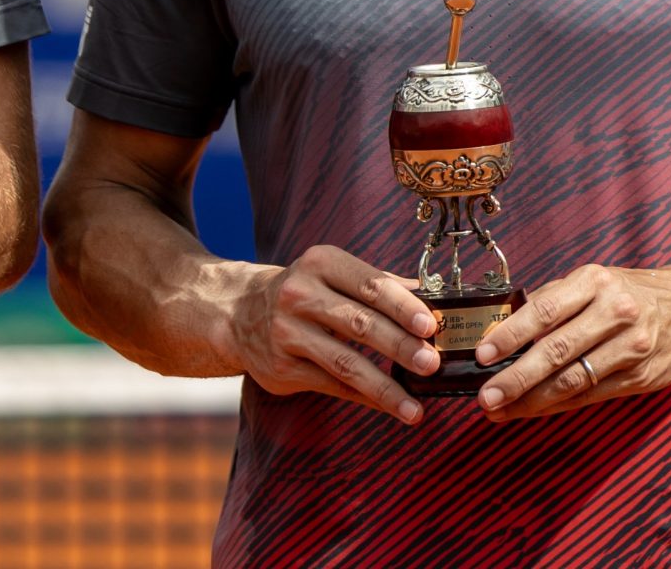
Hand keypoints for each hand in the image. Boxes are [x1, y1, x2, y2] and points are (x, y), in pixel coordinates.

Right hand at [221, 246, 440, 424]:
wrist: (238, 312)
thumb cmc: (303, 291)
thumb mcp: (332, 274)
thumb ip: (379, 284)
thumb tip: (432, 299)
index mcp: (320, 264)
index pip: (369, 284)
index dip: (402, 305)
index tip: (430, 325)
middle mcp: (299, 295)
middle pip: (359, 323)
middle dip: (400, 346)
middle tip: (431, 363)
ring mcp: (287, 332)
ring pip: (345, 363)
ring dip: (385, 386)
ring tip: (415, 406)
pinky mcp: (281, 367)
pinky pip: (332, 386)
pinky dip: (366, 399)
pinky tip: (392, 408)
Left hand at [473, 263, 670, 419]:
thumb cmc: (627, 293)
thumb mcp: (591, 281)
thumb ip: (551, 300)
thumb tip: (501, 326)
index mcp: (594, 283)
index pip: (544, 310)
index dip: (511, 335)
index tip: (482, 354)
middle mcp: (615, 313)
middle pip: (557, 350)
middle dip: (516, 377)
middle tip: (485, 396)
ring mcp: (631, 348)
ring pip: (573, 380)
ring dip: (531, 400)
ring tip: (500, 409)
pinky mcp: (641, 378)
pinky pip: (591, 396)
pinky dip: (558, 405)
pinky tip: (533, 410)